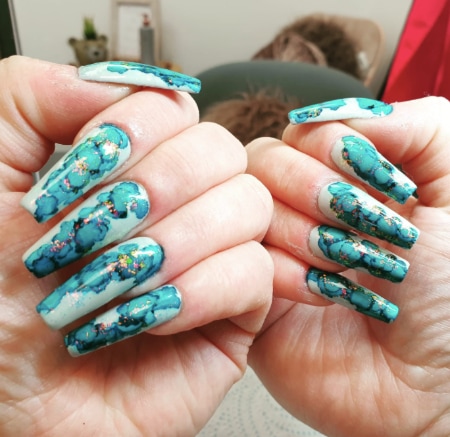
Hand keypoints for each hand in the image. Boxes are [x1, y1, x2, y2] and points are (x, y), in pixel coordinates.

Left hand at [0, 57, 272, 435]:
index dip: (133, 133)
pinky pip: (254, 274)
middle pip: (220, 150)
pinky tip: (146, 317)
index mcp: (135, 165)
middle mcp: (184, 202)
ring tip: (112, 283)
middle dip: (157, 187)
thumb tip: (122, 88)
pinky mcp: (238, 310)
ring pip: (248, 206)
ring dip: (173, 243)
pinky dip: (196, 291)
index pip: (174, 107)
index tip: (74, 179)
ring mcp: (217, 253)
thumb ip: (35, 98)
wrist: (14, 403)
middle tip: (93, 235)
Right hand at [247, 97, 449, 435]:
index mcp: (341, 177)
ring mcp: (271, 248)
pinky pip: (240, 260)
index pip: (300, 130)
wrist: (437, 379)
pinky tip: (326, 296)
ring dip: (307, 236)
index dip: (330, 147)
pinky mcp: (252, 292)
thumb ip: (414, 124)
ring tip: (350, 267)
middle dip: (316, 189)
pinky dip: (286, 274)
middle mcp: (300, 206)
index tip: (382, 183)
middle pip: (262, 162)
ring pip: (247, 209)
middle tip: (362, 226)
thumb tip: (334, 113)